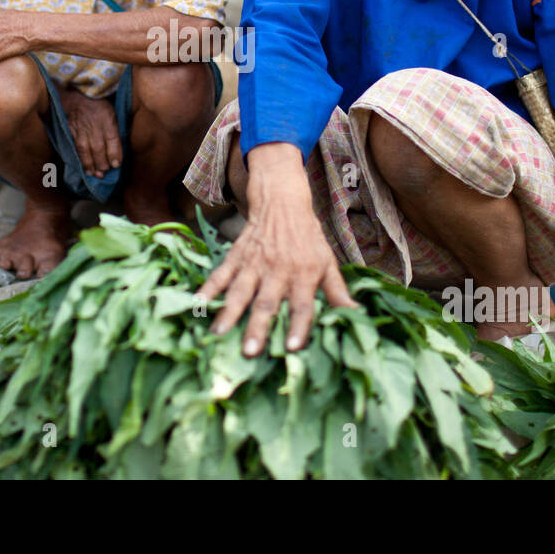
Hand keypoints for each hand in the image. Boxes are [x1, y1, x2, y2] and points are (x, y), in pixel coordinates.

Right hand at [58, 87, 121, 177]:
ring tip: (94, 174)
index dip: (115, 153)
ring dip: (90, 164)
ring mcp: (81, 128)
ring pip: (85, 149)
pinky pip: (75, 147)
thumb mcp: (112, 114)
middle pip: (98, 147)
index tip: (116, 165)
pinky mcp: (71, 131)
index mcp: (107, 118)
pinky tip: (84, 167)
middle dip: (102, 162)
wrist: (78, 96)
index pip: (112, 138)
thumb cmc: (99, 106)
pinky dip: (80, 159)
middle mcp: (94, 124)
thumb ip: (115, 132)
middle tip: (104, 173)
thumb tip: (117, 154)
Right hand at [199, 143, 356, 356]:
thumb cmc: (308, 238)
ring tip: (218, 334)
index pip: (303, 304)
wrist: (282, 201)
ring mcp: (255, 263)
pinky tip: (198, 304)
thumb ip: (337, 291)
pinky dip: (209, 288)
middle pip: (268, 303)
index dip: (300, 325)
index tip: (293, 347)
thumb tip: (356, 314)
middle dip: (257, 327)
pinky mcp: (237, 256)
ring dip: (229, 313)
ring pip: (241, 291)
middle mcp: (279, 270)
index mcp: (305, 274)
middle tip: (249, 352)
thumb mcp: (328, 261)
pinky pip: (221, 274)